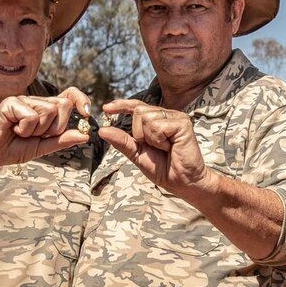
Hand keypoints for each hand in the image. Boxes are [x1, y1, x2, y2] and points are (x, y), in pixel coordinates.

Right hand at [0, 88, 91, 192]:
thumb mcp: (43, 147)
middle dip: (54, 127)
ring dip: (37, 130)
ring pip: (48, 111)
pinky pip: (31, 116)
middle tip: (35, 135)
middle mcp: (36, 101)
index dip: (81, 99)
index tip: (88, 112)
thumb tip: (85, 135)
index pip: (69, 96)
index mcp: (46, 109)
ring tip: (21, 133)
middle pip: (63, 106)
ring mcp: (24, 100)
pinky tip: (13, 129)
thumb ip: (62, 140)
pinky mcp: (12, 102)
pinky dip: (25, 128)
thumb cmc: (13, 149)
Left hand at [100, 99, 215, 197]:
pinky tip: (170, 147)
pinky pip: (158, 126)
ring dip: (150, 138)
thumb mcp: (137, 154)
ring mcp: (176, 117)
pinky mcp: (183, 123)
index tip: (105, 108)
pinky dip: (158, 140)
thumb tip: (102, 130)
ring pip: (147, 118)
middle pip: (139, 111)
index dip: (122, 105)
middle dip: (139, 133)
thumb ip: (122, 141)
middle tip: (154, 147)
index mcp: (157, 119)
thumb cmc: (163, 168)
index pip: (137, 106)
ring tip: (164, 148)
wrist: (181, 181)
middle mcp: (167, 115)